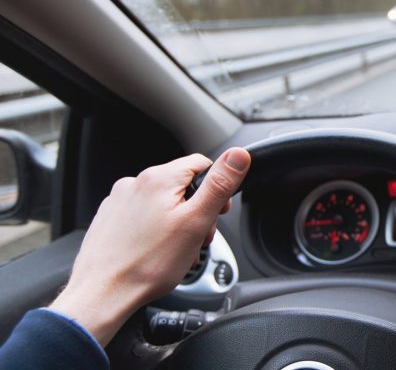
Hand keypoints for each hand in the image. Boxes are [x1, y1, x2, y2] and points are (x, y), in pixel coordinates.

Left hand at [50, 148, 250, 345]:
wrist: (103, 293)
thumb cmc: (148, 263)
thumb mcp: (196, 221)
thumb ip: (219, 185)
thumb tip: (239, 155)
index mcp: (159, 178)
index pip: (201, 164)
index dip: (217, 188)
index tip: (219, 212)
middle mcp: (134, 183)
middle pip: (182, 186)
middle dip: (197, 211)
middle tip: (198, 238)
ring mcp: (119, 201)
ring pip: (163, 203)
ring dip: (178, 223)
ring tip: (177, 251)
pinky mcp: (110, 219)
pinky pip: (144, 217)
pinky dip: (156, 231)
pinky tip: (157, 252)